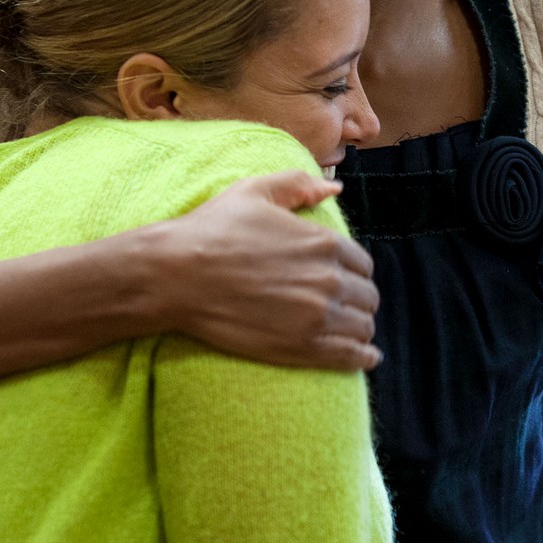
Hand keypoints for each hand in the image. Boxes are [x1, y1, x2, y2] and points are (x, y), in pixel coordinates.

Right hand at [144, 170, 380, 369]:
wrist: (176, 276)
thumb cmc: (211, 230)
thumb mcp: (255, 191)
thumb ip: (299, 185)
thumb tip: (335, 189)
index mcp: (323, 242)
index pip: (362, 263)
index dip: (354, 271)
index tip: (343, 279)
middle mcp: (328, 279)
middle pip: (366, 296)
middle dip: (358, 299)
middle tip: (345, 306)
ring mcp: (317, 316)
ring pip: (362, 326)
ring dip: (360, 327)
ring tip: (351, 330)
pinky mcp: (302, 347)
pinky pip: (351, 356)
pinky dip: (363, 356)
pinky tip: (366, 356)